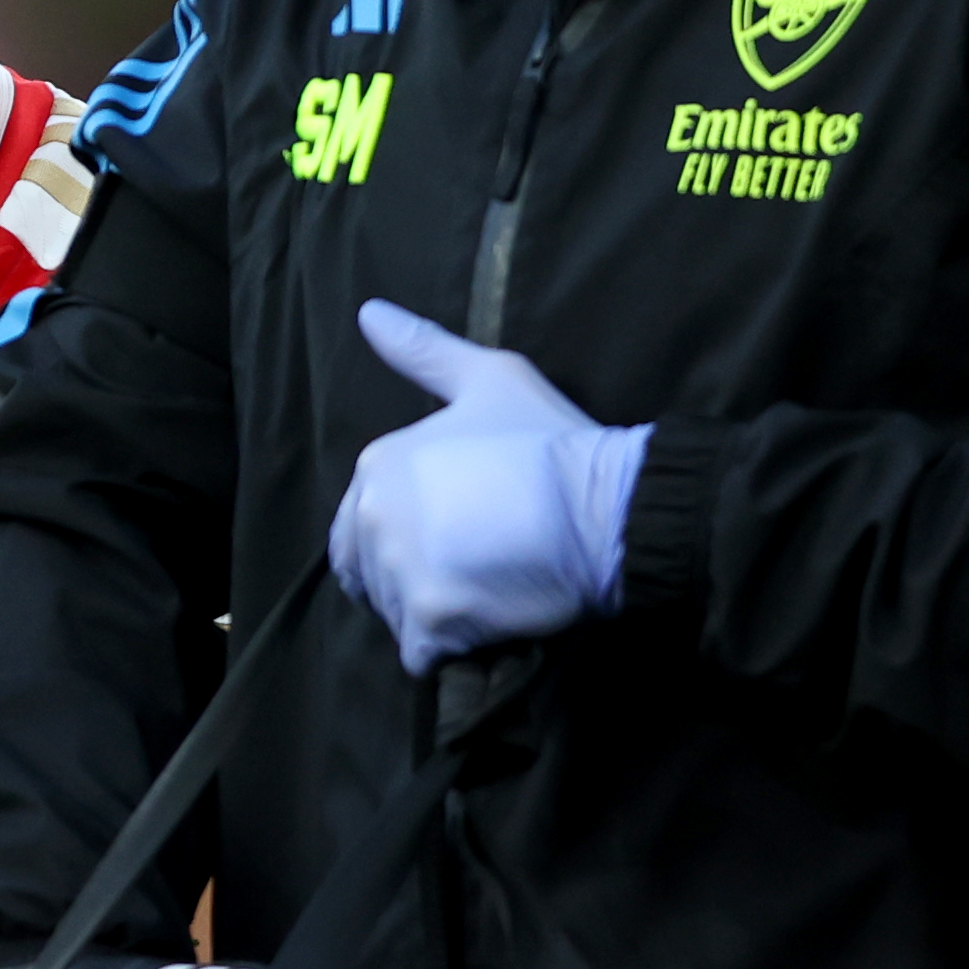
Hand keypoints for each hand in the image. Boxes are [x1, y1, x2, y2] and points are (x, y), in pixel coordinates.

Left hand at [329, 300, 650, 669]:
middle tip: (473, 569)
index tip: (463, 531)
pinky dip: (450, 650)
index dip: (411, 534)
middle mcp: (373, 518)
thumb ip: (423, 351)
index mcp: (378, 466)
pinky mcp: (430, 622)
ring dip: (433, 613)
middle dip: (410, 576)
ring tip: (489, 590)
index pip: (361, 523)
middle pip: (368, 572)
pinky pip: (422, 655)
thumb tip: (367, 313)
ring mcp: (399, 573)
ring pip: (394, 615)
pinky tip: (488, 623)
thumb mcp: (489, 378)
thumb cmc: (551, 440)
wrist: (607, 506)